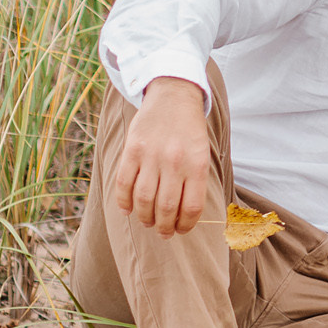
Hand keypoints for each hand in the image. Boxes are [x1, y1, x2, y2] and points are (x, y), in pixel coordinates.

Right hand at [109, 78, 210, 237]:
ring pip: (144, 199)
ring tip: (148, 222)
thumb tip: (185, 215)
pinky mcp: (132, 149)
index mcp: (196, 164)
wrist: (174, 95)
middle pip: (166, 207)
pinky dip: (124, 201)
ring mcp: (151, 155)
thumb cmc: (190, 130)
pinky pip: (124, 183)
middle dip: (164, 227)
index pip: (192, 207)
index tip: (181, 230)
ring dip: (144, 217)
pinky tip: (127, 210)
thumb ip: (195, 181)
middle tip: (163, 233)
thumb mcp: (202, 152)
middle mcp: (174, 162)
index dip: (186, 225)